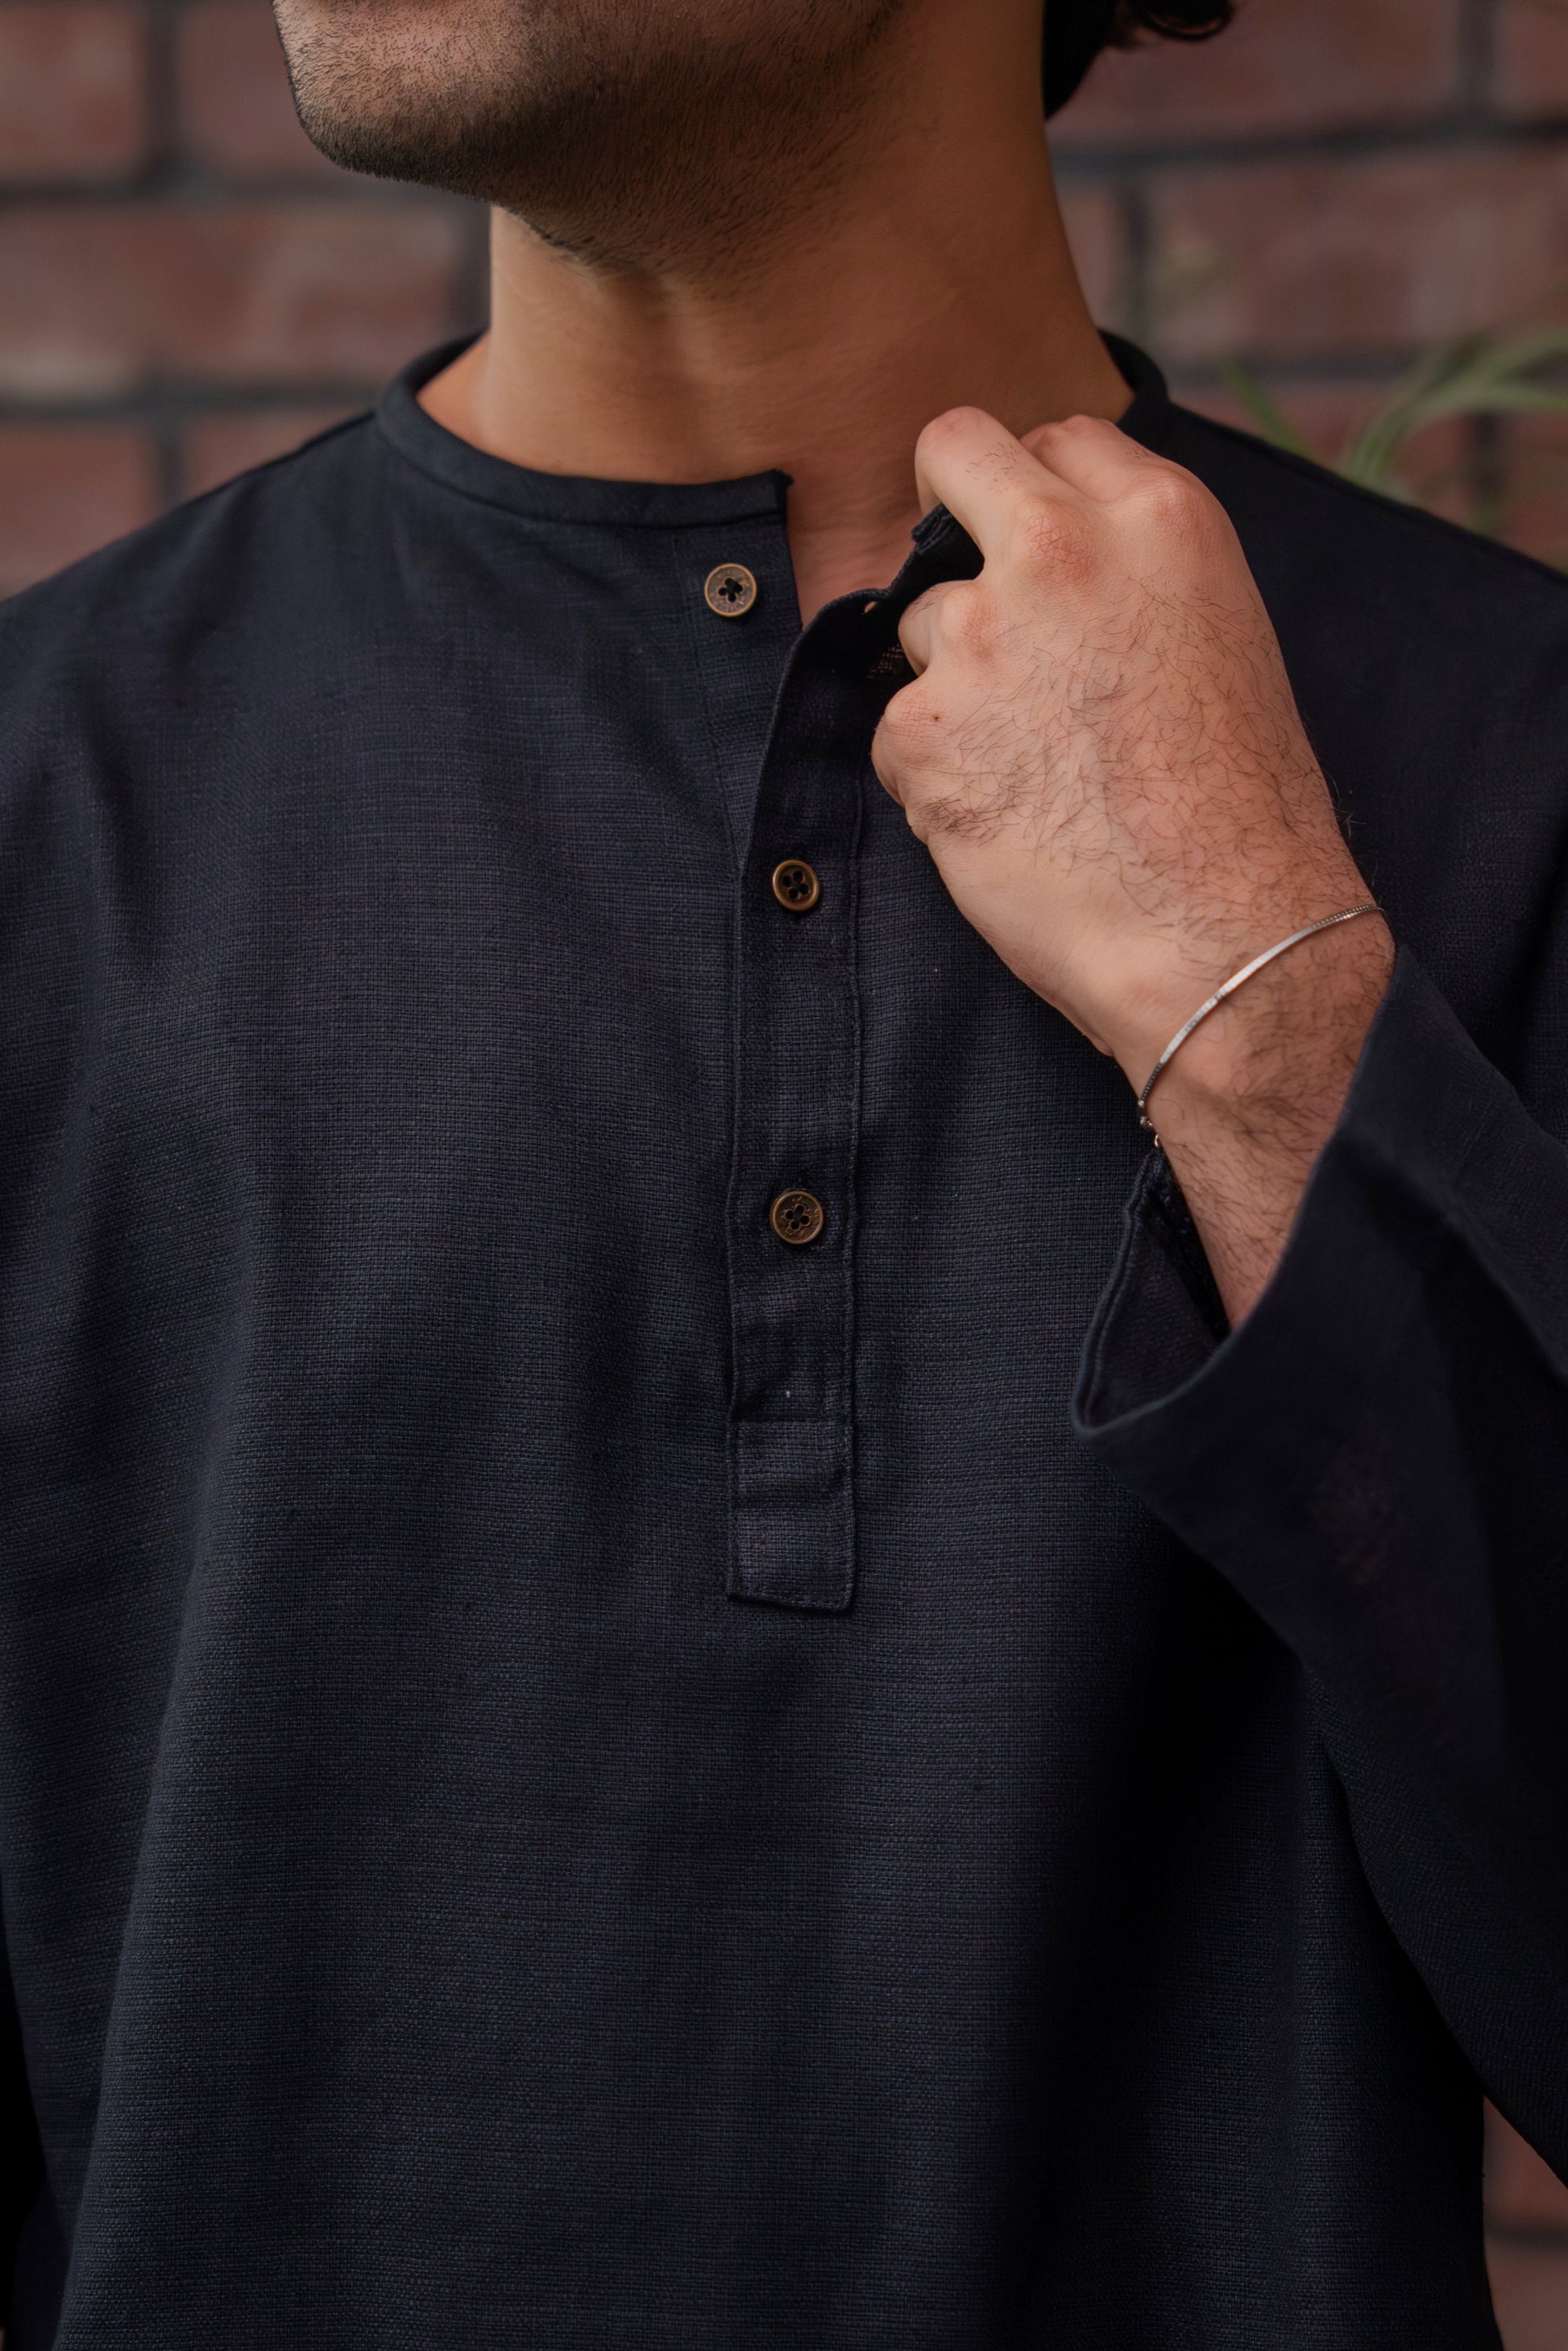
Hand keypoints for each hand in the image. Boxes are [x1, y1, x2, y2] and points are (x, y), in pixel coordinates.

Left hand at [870, 407, 1393, 1319]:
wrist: (1227, 940)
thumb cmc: (1243, 815)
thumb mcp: (1220, 639)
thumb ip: (1134, 575)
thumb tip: (1049, 557)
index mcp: (1159, 518)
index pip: (1052, 436)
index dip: (1034, 494)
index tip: (1034, 547)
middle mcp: (1061, 551)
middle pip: (950, 455)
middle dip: (948, 515)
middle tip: (977, 604)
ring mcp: (980, 636)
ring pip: (920, 622)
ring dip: (950, 681)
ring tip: (1030, 767)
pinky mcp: (921, 728)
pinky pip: (898, 730)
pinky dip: (933, 775)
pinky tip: (1004, 822)